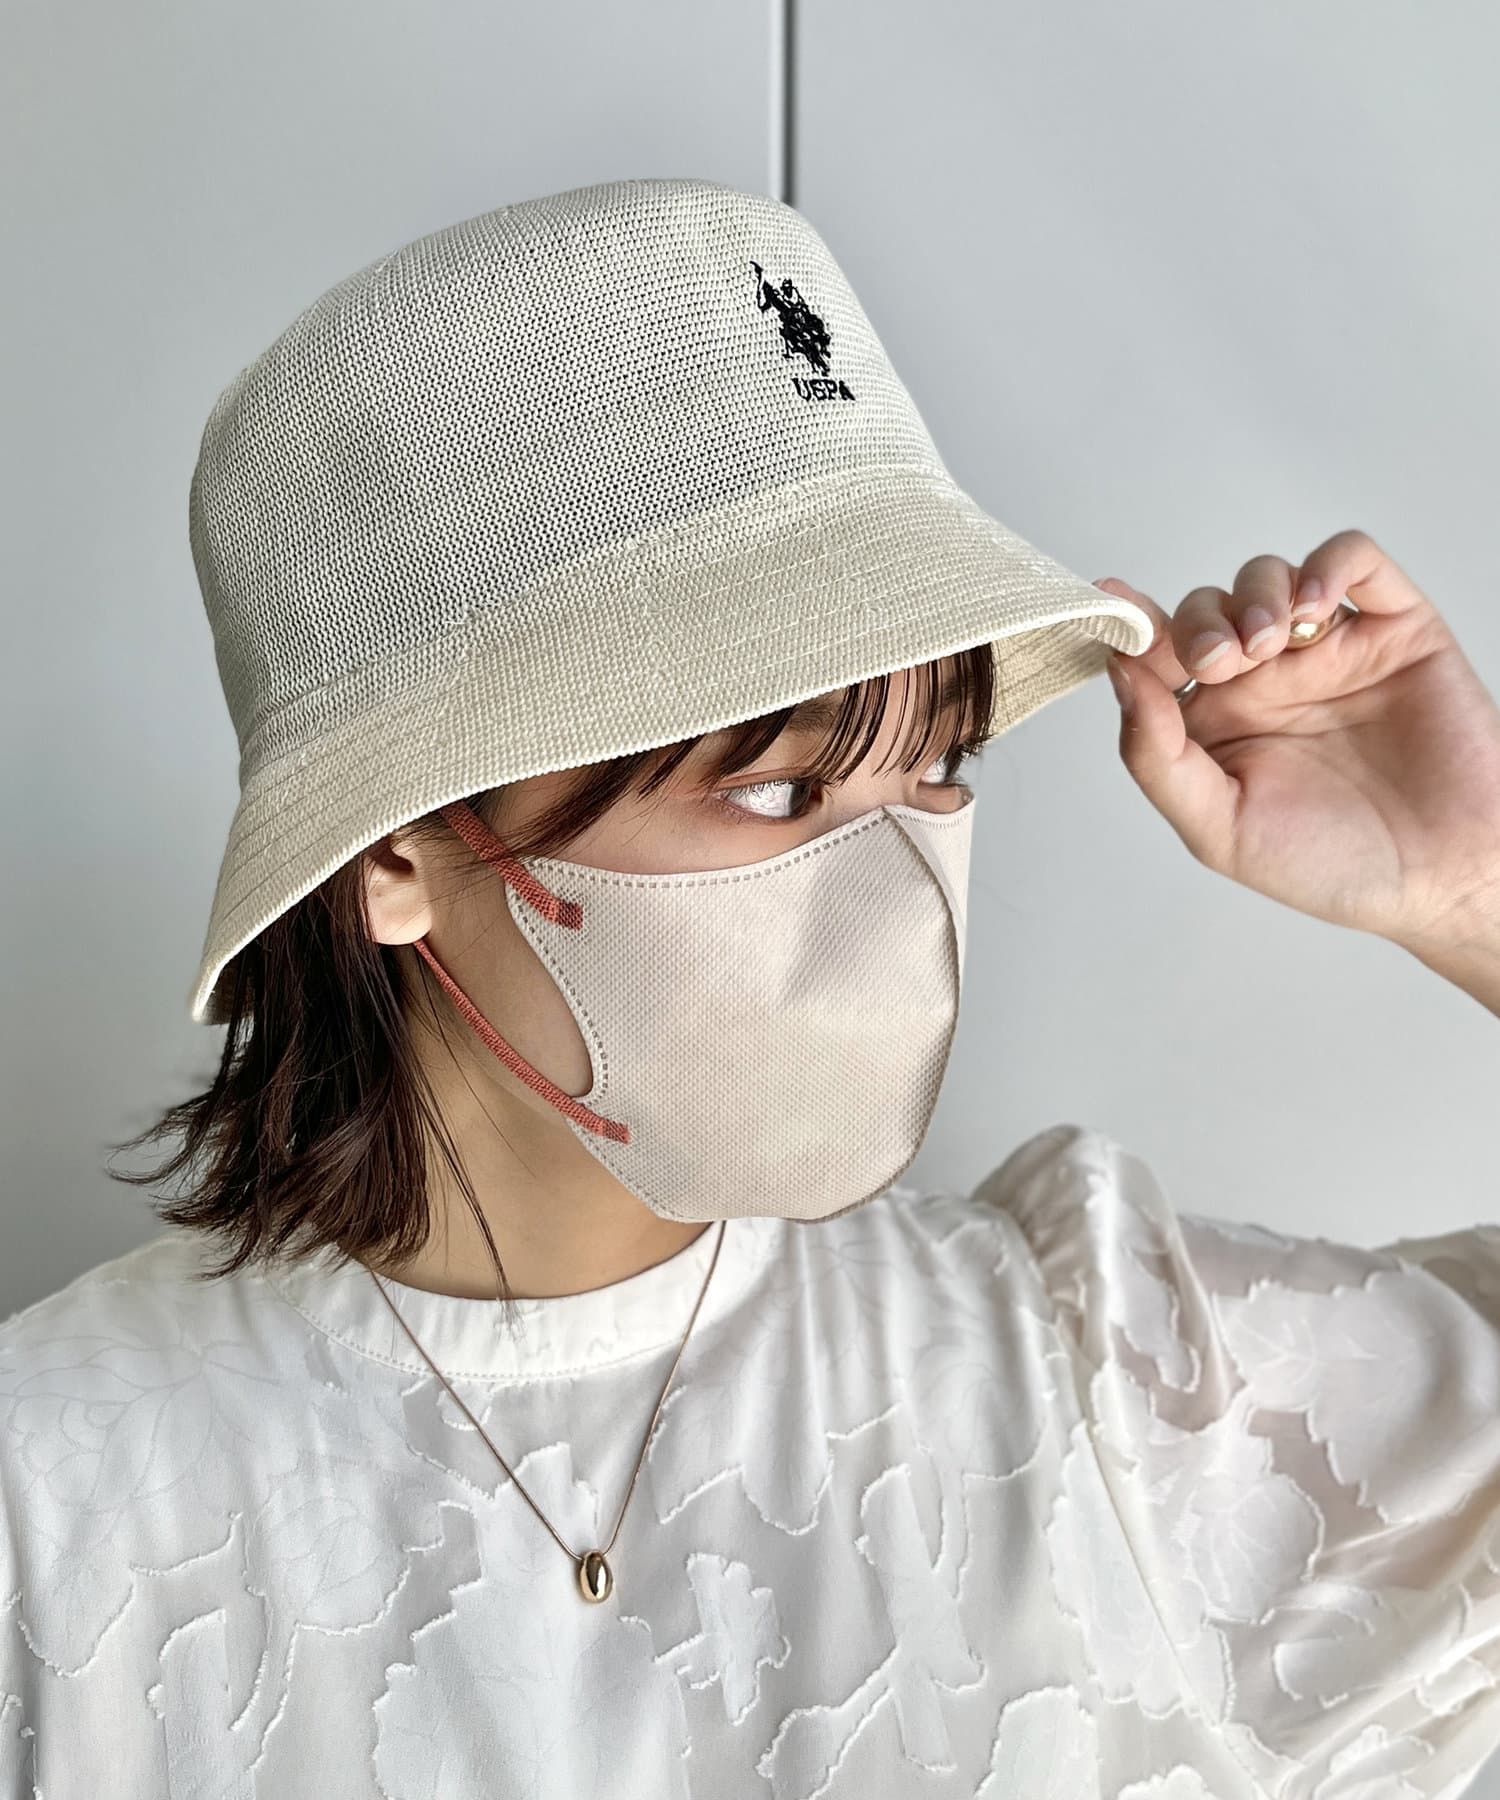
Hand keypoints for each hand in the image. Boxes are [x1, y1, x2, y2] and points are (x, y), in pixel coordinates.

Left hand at [1094, 529, 1499, 960]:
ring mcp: (1328, 650)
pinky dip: (1328, 564)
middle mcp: (1266, 681)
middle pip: (1208, 609)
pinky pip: (1355, 562)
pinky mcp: (1393, 628)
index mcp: (1215, 724)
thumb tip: (1117, 674)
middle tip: (1222, 661)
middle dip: (1202, 622)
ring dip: (1258, 593)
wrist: (1444, 877)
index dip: (1133, 628)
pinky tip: (1316, 606)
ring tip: (1270, 643)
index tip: (1112, 608)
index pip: (1159, 656)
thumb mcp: (1219, 828)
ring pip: (1270, 576)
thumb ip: (1156, 755)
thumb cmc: (1334, 866)